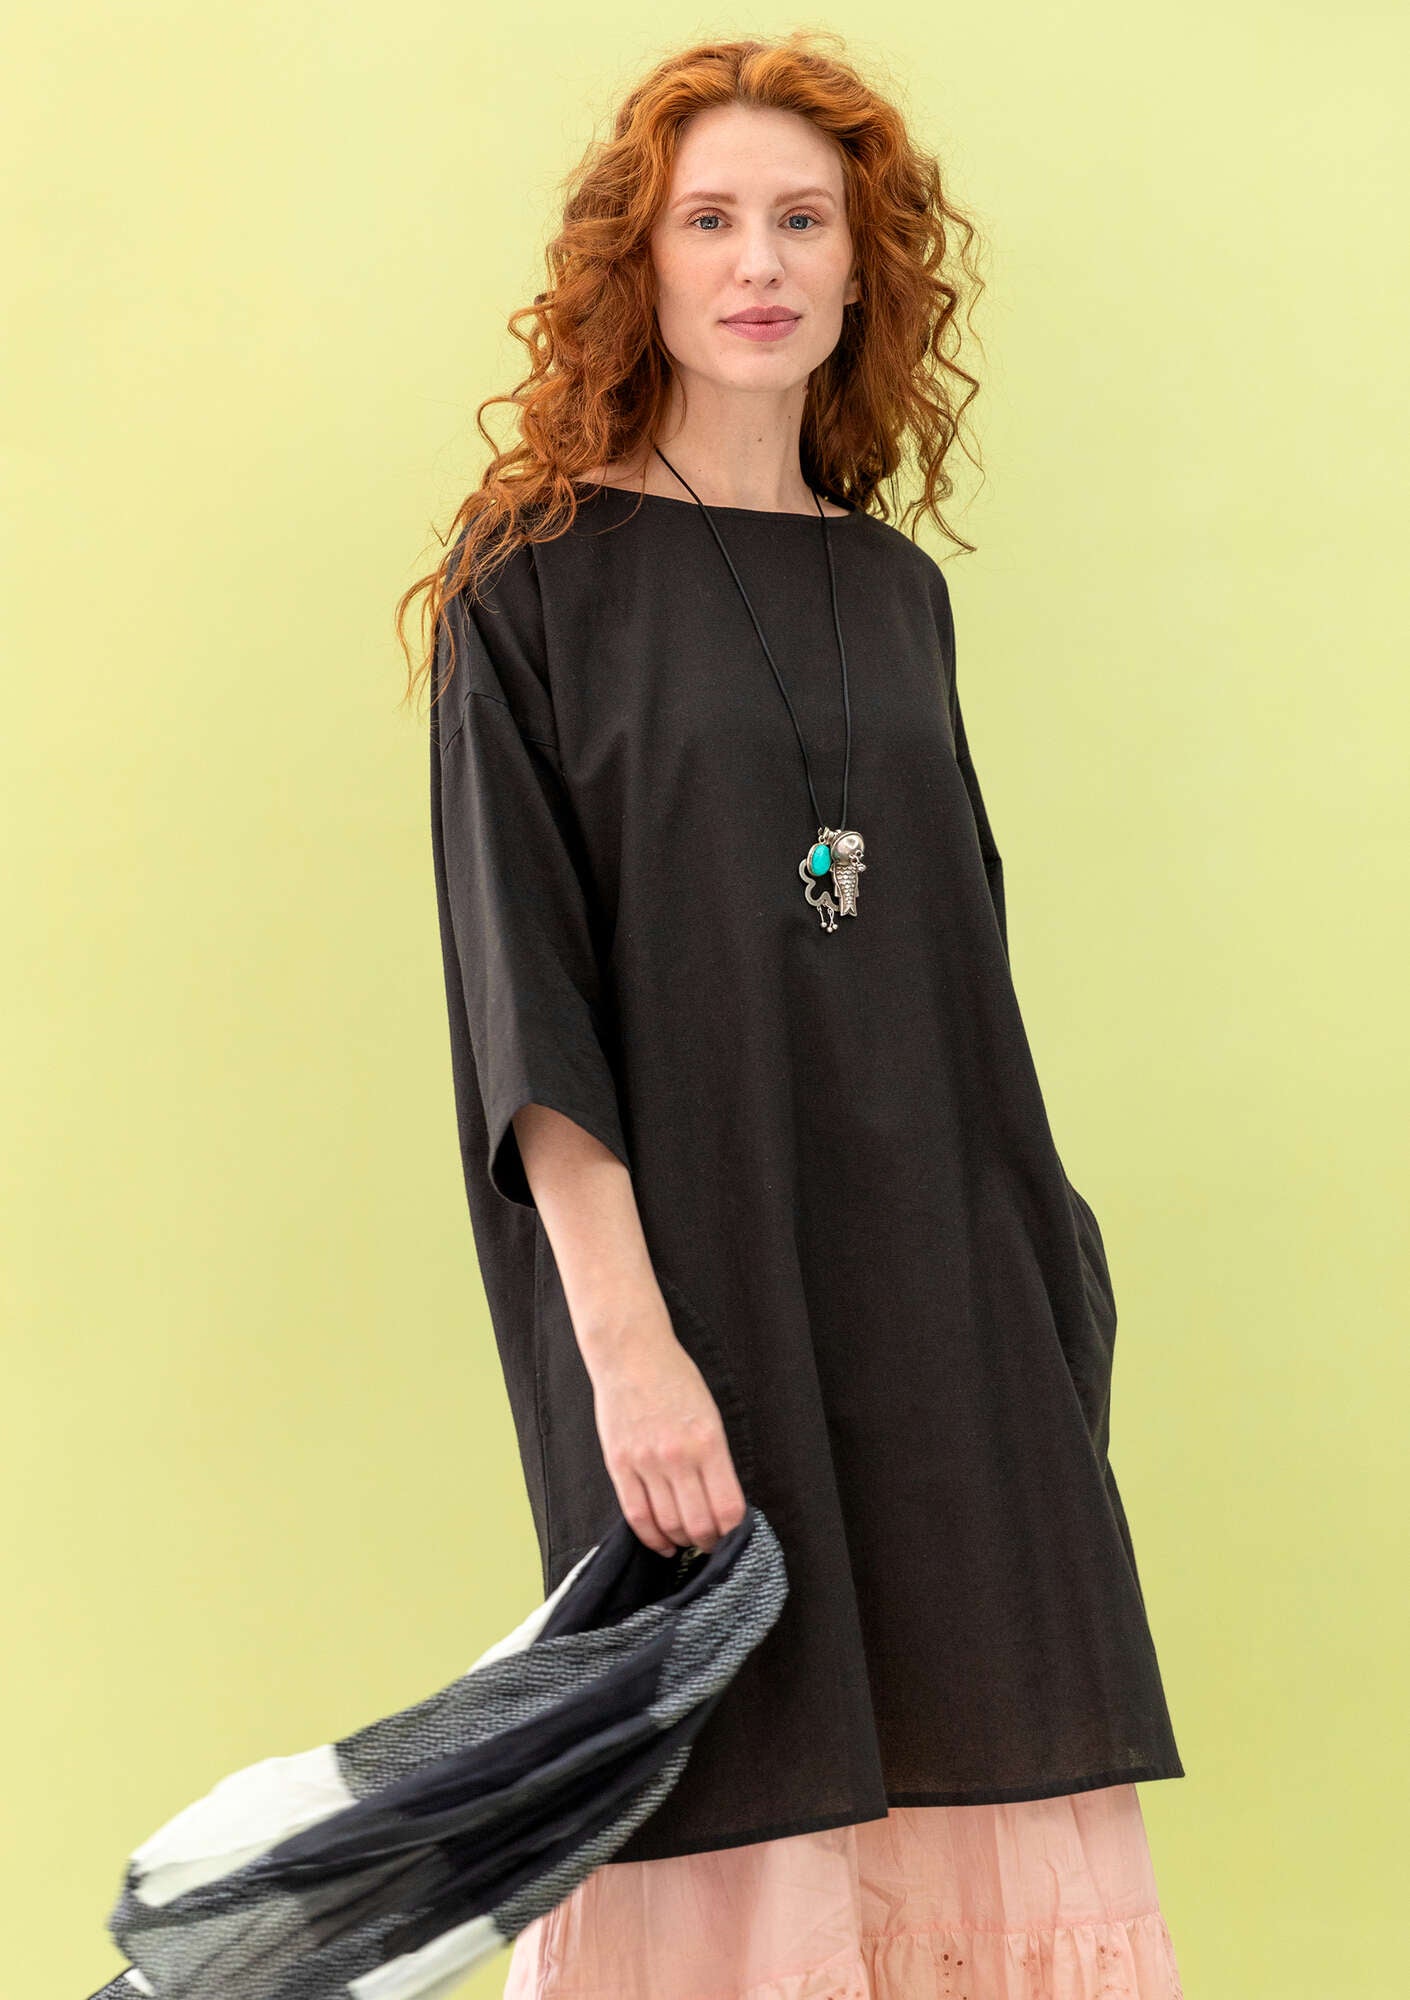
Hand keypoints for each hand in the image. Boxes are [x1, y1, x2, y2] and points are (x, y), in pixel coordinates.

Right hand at [586, 1302, 747, 1557]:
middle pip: (698, 1523)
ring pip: (667, 1524)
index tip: (734, 1538)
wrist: (631, 1354)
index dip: (733, 1533)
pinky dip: (651, 1537)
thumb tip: (721, 1504)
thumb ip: (715, 1459)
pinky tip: (662, 1542)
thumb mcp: (710, 1415)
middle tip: (711, 1545)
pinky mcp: (619, 1465)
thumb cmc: (675, 1380)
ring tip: (687, 1541)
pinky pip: (636, 1514)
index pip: (728, 1508)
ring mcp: (645, 1462)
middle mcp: (678, 1456)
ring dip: (681, 1541)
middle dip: (709, 1543)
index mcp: (708, 1442)